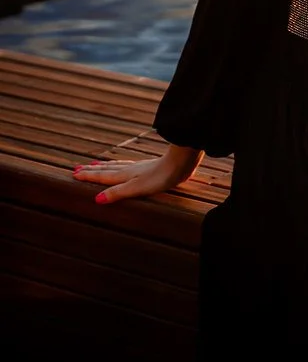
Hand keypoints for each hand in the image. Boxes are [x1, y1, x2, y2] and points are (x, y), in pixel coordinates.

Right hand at [72, 145, 203, 203]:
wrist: (180, 162)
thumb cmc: (160, 177)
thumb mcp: (136, 188)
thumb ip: (118, 193)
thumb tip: (97, 199)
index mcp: (125, 175)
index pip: (102, 176)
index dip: (88, 176)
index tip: (74, 174)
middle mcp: (130, 169)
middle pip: (107, 169)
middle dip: (92, 170)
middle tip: (78, 169)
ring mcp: (140, 167)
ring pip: (117, 166)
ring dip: (104, 166)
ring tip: (95, 164)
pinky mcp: (149, 167)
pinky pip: (127, 166)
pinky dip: (119, 166)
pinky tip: (124, 166)